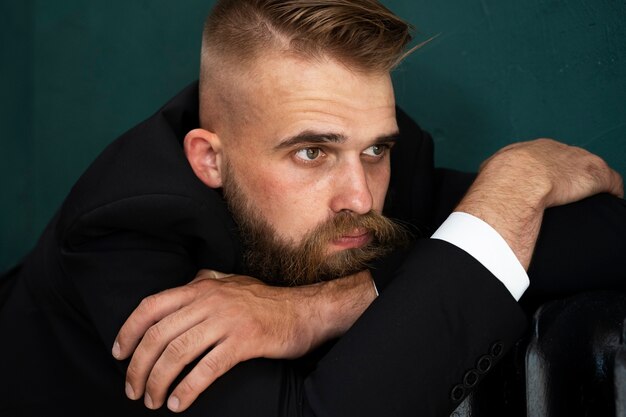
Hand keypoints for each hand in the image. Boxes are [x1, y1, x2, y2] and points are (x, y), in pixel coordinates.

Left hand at [112, 269, 375, 411]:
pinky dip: (187, 390)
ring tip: (153, 401)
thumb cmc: (263, 301)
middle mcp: (209, 300)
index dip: (128, 332)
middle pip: (158, 336)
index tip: (119, 355)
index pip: (150, 307)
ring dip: (158, 383)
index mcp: (200, 287)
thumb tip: (181, 285)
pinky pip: (206, 369)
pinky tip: (179, 404)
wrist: (303, 311)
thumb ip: (203, 283)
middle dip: (138, 367)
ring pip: (177, 354)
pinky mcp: (245, 341)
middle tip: (133, 390)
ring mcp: (227, 320)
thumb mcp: (229, 283)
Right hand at [457, 138, 622, 267]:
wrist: (515, 181)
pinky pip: (610, 182)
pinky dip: (612, 191)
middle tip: (568, 195)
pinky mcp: (594, 173)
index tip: (545, 188)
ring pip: (589, 169)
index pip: (540, 157)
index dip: (544, 173)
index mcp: (526, 151)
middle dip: (569, 176)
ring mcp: (575, 160)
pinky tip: (611, 202)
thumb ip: (487, 185)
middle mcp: (552, 150)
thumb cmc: (496, 186)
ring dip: (591, 184)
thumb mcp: (486, 179)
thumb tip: (474, 204)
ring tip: (591, 201)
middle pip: (567, 160)